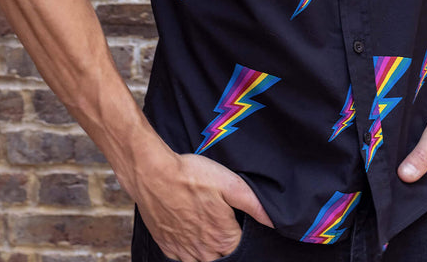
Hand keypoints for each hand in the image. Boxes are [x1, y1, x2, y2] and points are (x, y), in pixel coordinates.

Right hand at [137, 152, 271, 261]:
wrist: (153, 174)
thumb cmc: (191, 175)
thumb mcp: (229, 183)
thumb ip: (253, 204)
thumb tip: (272, 221)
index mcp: (222, 236)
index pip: (240, 248)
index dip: (240, 233)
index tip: (235, 219)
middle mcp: (204, 251)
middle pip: (222, 256)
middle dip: (224, 243)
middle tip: (217, 220)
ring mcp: (184, 251)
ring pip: (203, 260)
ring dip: (207, 248)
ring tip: (204, 224)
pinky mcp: (167, 247)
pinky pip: (183, 257)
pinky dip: (188, 249)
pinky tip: (188, 230)